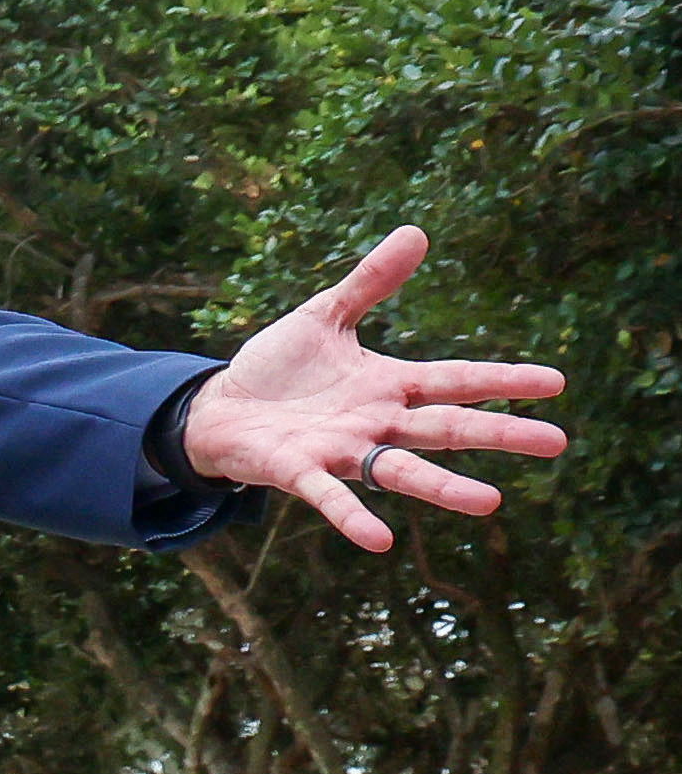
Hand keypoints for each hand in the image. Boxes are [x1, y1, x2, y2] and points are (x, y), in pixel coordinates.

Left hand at [177, 227, 564, 554]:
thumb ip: (369, 282)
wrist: (218, 408)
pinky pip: (331, 498)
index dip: (503, 381)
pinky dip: (353, 517)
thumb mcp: (324, 316)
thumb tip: (416, 232)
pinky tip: (379, 541)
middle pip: (447, 429)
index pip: (456, 381)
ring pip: (402, 470)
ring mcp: (341, 450)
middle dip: (499, 434)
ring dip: (444, 487)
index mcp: (388, 385)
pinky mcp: (298, 472)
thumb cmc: (277, 369)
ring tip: (491, 503)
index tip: (555, 383)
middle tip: (556, 443)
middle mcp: (375, 423)